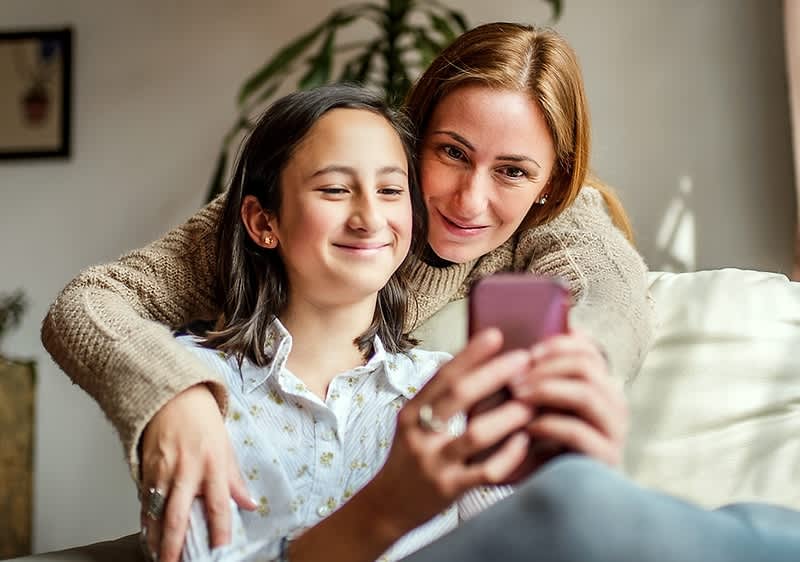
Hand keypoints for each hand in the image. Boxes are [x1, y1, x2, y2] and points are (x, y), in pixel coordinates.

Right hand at [139, 384, 256, 561]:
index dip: (220, 529)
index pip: (219, 503)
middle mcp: (187, 469)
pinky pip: (145, 501)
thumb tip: (249, 504)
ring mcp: (163, 470)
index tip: (220, 549)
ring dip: (157, 539)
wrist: (172, 396)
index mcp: (213, 463)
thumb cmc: (202, 419)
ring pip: (157, 512)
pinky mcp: (145, 469)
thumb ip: (235, 479)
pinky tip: (148, 535)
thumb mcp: (226, 446)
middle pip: (179, 515)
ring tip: (160, 558)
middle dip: (175, 545)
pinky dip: (146, 521)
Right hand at [367, 329, 534, 537]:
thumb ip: (438, 399)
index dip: (469, 354)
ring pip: (475, 435)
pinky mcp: (450, 490)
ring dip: (507, 415)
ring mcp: (434, 464)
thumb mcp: (413, 424)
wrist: (386, 507)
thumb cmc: (409, 458)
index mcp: (410, 413)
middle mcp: (419, 435)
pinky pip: (485, 472)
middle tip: (524, 359)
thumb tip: (476, 363)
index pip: (442, 376)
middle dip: (494, 374)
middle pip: (459, 396)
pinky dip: (508, 455)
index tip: (495, 335)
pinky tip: (525, 442)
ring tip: (531, 402)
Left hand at [508, 330, 627, 473]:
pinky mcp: (604, 458)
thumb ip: (544, 375)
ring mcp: (614, 432)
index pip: (589, 351)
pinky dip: (549, 424)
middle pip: (587, 368)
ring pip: (586, 395)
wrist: (555, 492)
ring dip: (547, 390)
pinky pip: (578, 432)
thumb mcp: (543, 404)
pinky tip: (528, 427)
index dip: (559, 345)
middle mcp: (614, 405)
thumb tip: (546, 335)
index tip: (529, 352)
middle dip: (547, 368)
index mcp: (602, 386)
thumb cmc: (545, 443)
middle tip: (516, 378)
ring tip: (518, 396)